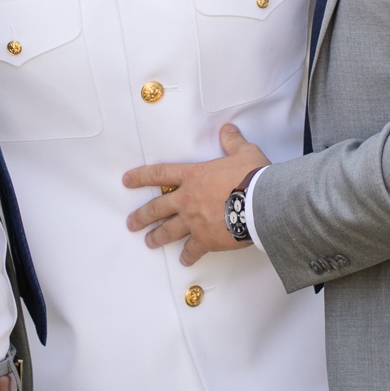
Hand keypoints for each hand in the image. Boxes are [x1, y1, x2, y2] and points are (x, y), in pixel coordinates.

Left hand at [123, 124, 268, 265]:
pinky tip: (184, 260)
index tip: (126, 181)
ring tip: (149, 242)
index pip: (160, 174)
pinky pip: (192, 250)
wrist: (262, 202)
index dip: (141, 177)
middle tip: (131, 223)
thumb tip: (228, 130)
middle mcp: (188, 200)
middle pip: (157, 208)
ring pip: (168, 231)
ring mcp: (194, 222)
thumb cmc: (252, 176)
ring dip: (157, 237)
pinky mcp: (206, 240)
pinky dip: (188, 256)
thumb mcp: (244, 153)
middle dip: (141, 216)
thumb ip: (232, 142)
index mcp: (193, 176)